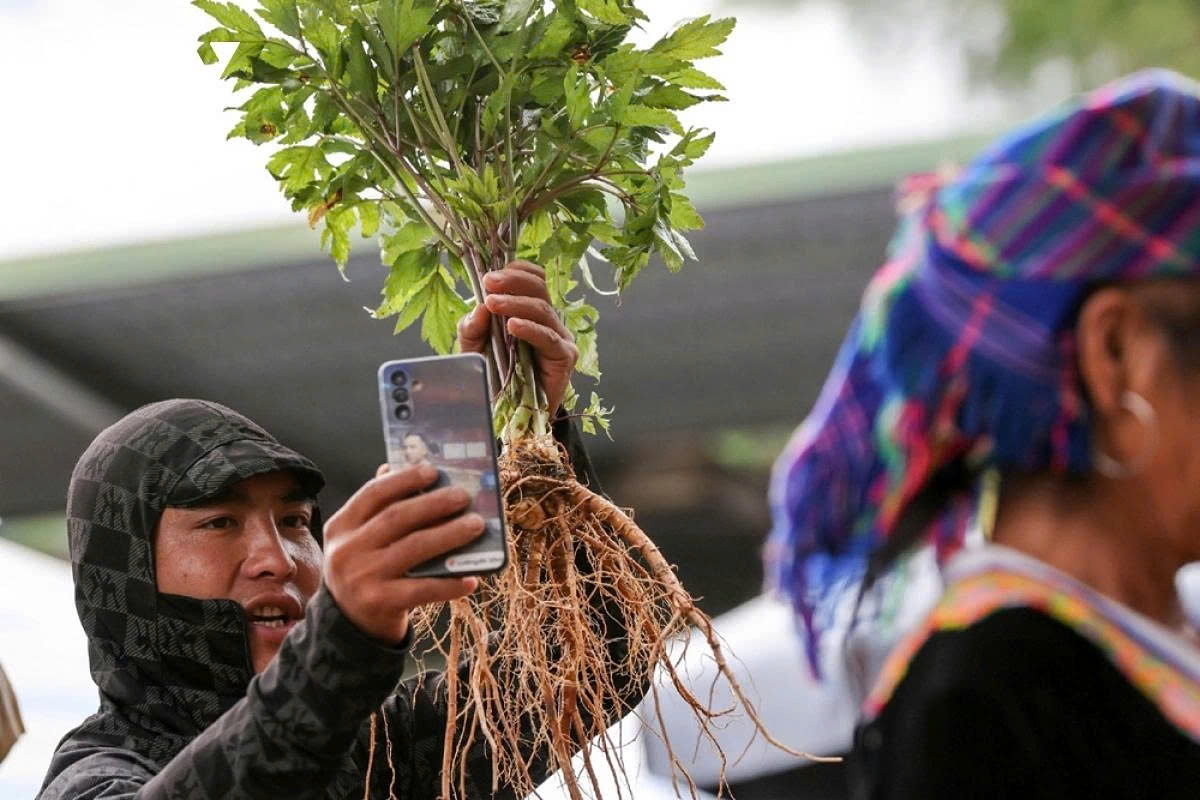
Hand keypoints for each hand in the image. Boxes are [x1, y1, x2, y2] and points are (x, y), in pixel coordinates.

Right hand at [321, 465, 484, 643]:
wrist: (348, 626)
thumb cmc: (366, 571)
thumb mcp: (360, 540)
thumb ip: (380, 510)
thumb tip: (409, 470)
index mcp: (342, 527)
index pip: (373, 494)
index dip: (404, 479)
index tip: (433, 471)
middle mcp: (347, 550)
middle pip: (396, 518)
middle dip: (434, 503)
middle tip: (464, 496)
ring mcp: (363, 578)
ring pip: (413, 549)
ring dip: (450, 534)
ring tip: (476, 525)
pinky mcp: (380, 603)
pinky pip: (423, 589)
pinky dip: (450, 584)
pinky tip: (471, 578)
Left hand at [457, 261, 577, 417]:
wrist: (511, 419)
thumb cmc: (496, 380)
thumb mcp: (474, 350)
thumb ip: (473, 328)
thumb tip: (478, 306)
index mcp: (530, 312)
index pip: (532, 279)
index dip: (514, 272)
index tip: (489, 276)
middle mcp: (548, 321)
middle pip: (539, 288)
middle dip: (513, 281)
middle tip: (489, 283)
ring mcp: (559, 338)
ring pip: (543, 309)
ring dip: (516, 302)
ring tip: (493, 303)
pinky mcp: (565, 357)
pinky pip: (549, 337)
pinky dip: (530, 329)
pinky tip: (512, 326)